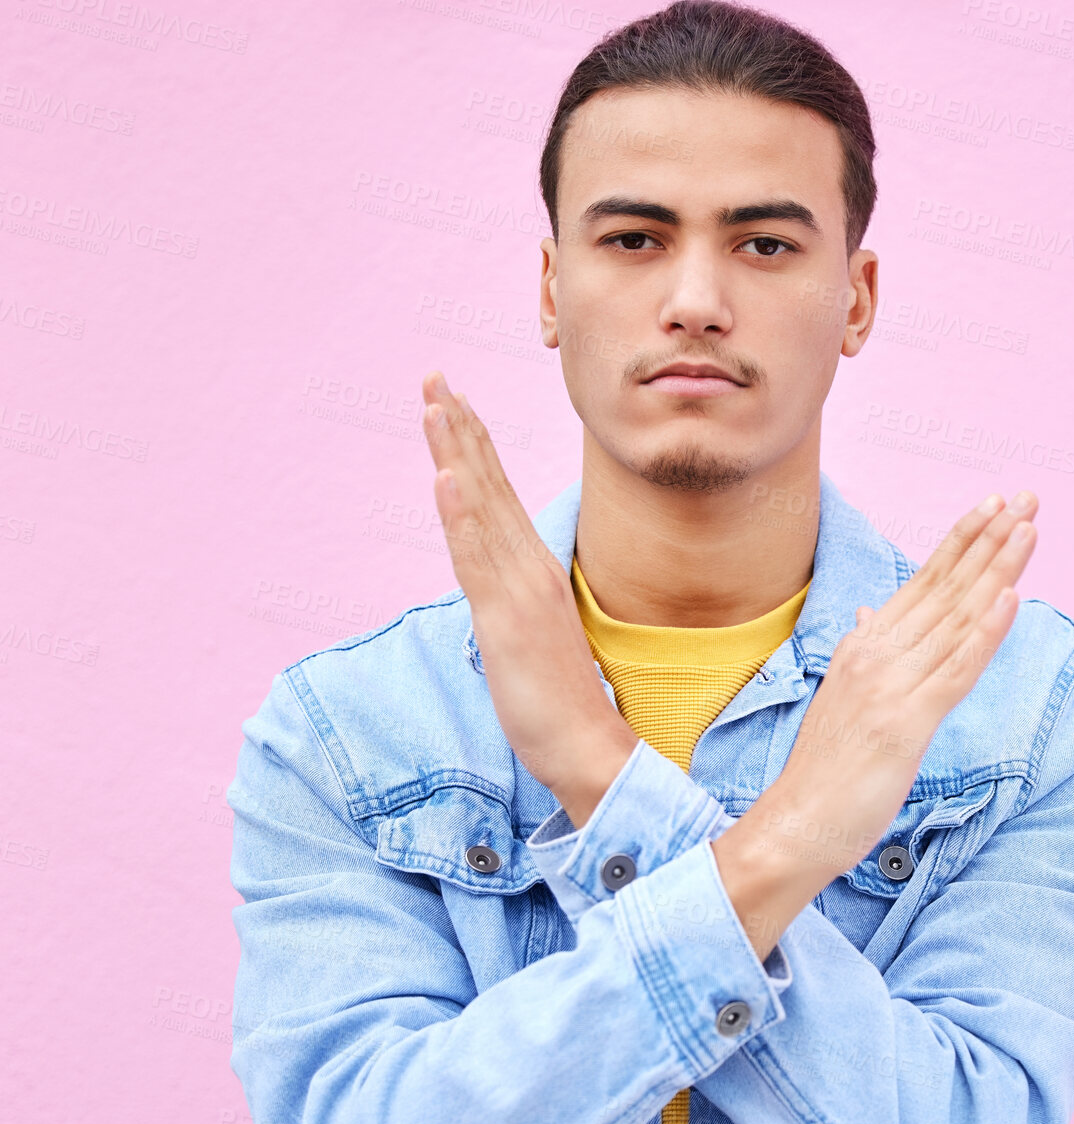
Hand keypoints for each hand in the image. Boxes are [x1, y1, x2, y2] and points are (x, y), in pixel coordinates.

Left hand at [420, 371, 637, 824]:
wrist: (588, 745)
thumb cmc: (562, 699)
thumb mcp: (533, 638)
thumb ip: (516, 603)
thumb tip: (499, 590)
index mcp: (535, 571)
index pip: (499, 496)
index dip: (474, 447)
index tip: (452, 403)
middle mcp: (529, 569)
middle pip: (489, 486)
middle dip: (459, 429)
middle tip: (435, 377)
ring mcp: (519, 591)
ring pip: (482, 509)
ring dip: (458, 453)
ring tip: (437, 405)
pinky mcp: (506, 619)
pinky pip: (478, 559)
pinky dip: (462, 516)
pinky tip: (447, 479)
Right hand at [712, 490, 1038, 958]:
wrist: (795, 822)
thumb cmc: (824, 768)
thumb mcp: (843, 697)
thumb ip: (863, 652)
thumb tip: (868, 615)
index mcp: (864, 646)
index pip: (923, 582)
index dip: (961, 542)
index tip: (994, 507)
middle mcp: (877, 654)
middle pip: (946, 586)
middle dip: (990, 539)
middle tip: (1027, 497)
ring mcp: (893, 685)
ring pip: (956, 616)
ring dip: (998, 568)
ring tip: (1029, 527)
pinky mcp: (908, 721)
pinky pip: (956, 669)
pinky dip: (986, 632)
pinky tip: (1011, 598)